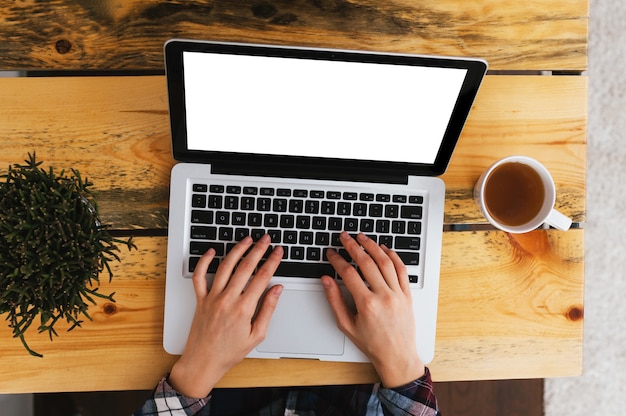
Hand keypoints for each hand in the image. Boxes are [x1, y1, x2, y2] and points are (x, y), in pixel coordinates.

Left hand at [169, 235, 283, 397]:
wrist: (203, 362)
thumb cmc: (229, 352)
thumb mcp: (257, 335)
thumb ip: (268, 309)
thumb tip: (277, 289)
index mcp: (243, 309)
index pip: (262, 277)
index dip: (272, 261)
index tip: (278, 251)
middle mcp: (227, 299)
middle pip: (245, 267)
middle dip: (258, 250)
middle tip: (266, 239)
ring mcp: (212, 297)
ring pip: (225, 266)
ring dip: (237, 250)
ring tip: (247, 239)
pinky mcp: (200, 299)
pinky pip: (199, 276)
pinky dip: (204, 261)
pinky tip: (212, 251)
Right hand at [322, 232, 424, 387]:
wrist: (397, 356)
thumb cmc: (372, 343)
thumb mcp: (347, 325)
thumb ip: (335, 301)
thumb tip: (326, 281)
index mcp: (367, 304)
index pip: (348, 273)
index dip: (337, 260)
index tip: (331, 253)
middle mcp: (384, 296)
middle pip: (367, 262)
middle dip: (353, 246)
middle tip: (344, 237)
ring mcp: (398, 294)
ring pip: (385, 262)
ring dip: (372, 246)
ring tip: (362, 237)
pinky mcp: (407, 294)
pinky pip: (401, 270)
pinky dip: (393, 256)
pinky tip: (384, 249)